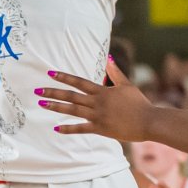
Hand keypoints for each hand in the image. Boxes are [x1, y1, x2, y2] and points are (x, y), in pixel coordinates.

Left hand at [38, 59, 154, 142]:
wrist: (149, 121)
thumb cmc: (139, 103)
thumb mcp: (127, 85)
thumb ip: (115, 73)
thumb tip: (108, 59)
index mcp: (102, 91)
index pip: (79, 82)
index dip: (64, 77)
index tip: (50, 74)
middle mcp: (97, 102)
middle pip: (71, 96)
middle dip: (53, 92)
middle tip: (38, 91)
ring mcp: (98, 116)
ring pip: (73, 110)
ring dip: (56, 107)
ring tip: (42, 104)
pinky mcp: (100, 128)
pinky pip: (81, 128)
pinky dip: (68, 128)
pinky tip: (56, 128)